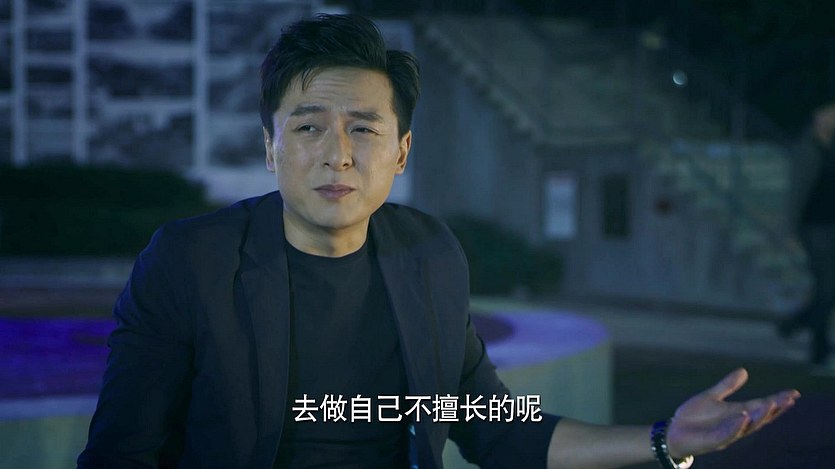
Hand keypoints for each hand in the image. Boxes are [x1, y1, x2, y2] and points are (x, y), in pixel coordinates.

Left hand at [665, 368, 799, 457]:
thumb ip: (727, 386)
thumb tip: (744, 370)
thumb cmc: (694, 417)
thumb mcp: (711, 397)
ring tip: (771, 404)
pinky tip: (744, 417)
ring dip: (760, 417)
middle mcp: (736, 425)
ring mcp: (726, 434)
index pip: (761, 406)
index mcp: (737, 414)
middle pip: (760, 418)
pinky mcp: (713, 441)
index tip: (794, 393)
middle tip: (789, 399)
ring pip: (748, 427)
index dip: (778, 401)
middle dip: (775, 409)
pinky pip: (727, 434)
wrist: (674, 431)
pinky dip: (736, 426)